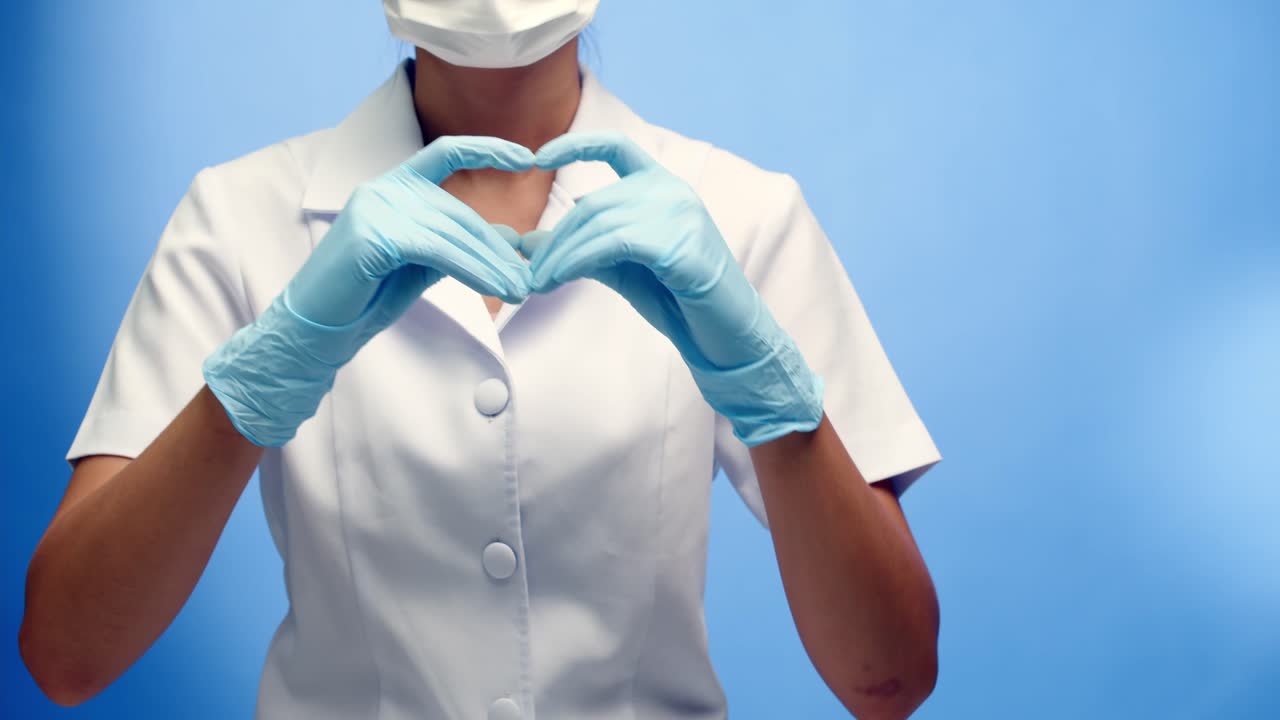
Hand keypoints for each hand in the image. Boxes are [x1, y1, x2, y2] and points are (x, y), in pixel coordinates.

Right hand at [204, 136, 534, 446]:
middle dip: (497, 248)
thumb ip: (460, 245)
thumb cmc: (368, 296)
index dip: (487, 148)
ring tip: (520, 290)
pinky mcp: (371, 235)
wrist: (318, 328)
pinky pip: (435, 249)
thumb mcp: (424, 264)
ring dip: (491, 265)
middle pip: (458, 211)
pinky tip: (495, 288)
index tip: (529, 156)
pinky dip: (471, 269)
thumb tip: (511, 238)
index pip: (445, 152)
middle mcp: (382, 189)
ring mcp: (373, 207)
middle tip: (530, 278)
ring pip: (451, 232)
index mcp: (393, 186)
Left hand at [526, 133, 823, 445]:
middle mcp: (672, 191)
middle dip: (556, 241)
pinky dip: (576, 261)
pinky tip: (557, 280)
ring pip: (598, 223)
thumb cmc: (676, 300)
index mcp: (663, 187)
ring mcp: (679, 213)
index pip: (617, 146)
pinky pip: (612, 244)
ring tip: (537, 283)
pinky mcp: (679, 242)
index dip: (576, 145)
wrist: (724, 333)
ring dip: (559, 256)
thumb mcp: (621, 268)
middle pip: (594, 203)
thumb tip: (528, 244)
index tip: (539, 157)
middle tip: (529, 275)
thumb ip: (582, 249)